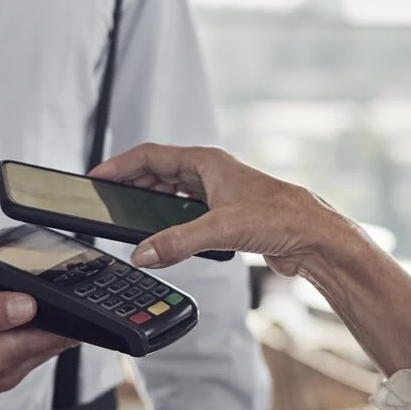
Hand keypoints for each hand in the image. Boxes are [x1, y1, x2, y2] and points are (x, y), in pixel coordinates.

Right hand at [0, 286, 77, 392]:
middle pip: (52, 341)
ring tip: (20, 293)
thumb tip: (26, 306)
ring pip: (39, 345)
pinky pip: (21, 349)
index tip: (65, 286)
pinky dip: (22, 330)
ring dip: (38, 321)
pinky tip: (8, 311)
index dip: (65, 310)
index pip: (54, 336)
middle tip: (42, 281)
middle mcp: (1, 373)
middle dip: (55, 313)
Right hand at [90, 144, 365, 275]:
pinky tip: (164, 236)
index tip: (96, 176)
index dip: (119, 165)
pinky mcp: (228, 216)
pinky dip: (170, 222)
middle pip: (159, 173)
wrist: (314, 237)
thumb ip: (176, 242)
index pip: (150, 156)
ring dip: (151, 204)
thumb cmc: (281, 217)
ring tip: (128, 216)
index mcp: (207, 162)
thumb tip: (142, 254)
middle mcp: (212, 174)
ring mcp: (220, 194)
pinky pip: (188, 213)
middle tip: (106, 199)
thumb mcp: (220, 229)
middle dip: (131, 185)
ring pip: (173, 193)